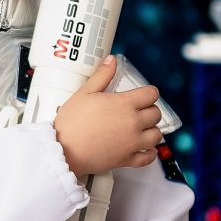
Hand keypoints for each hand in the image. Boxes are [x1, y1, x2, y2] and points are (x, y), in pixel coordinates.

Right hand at [53, 55, 162, 180]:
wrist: (64, 150)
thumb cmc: (71, 123)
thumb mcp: (84, 93)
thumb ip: (101, 75)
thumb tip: (111, 61)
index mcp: (124, 104)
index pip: (151, 94)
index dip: (148, 93)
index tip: (143, 96)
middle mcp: (133, 123)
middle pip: (156, 114)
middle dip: (150, 110)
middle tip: (139, 111)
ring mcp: (132, 143)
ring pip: (156, 136)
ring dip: (151, 131)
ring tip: (142, 129)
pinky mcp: (128, 159)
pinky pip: (149, 158)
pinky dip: (150, 153)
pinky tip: (146, 149)